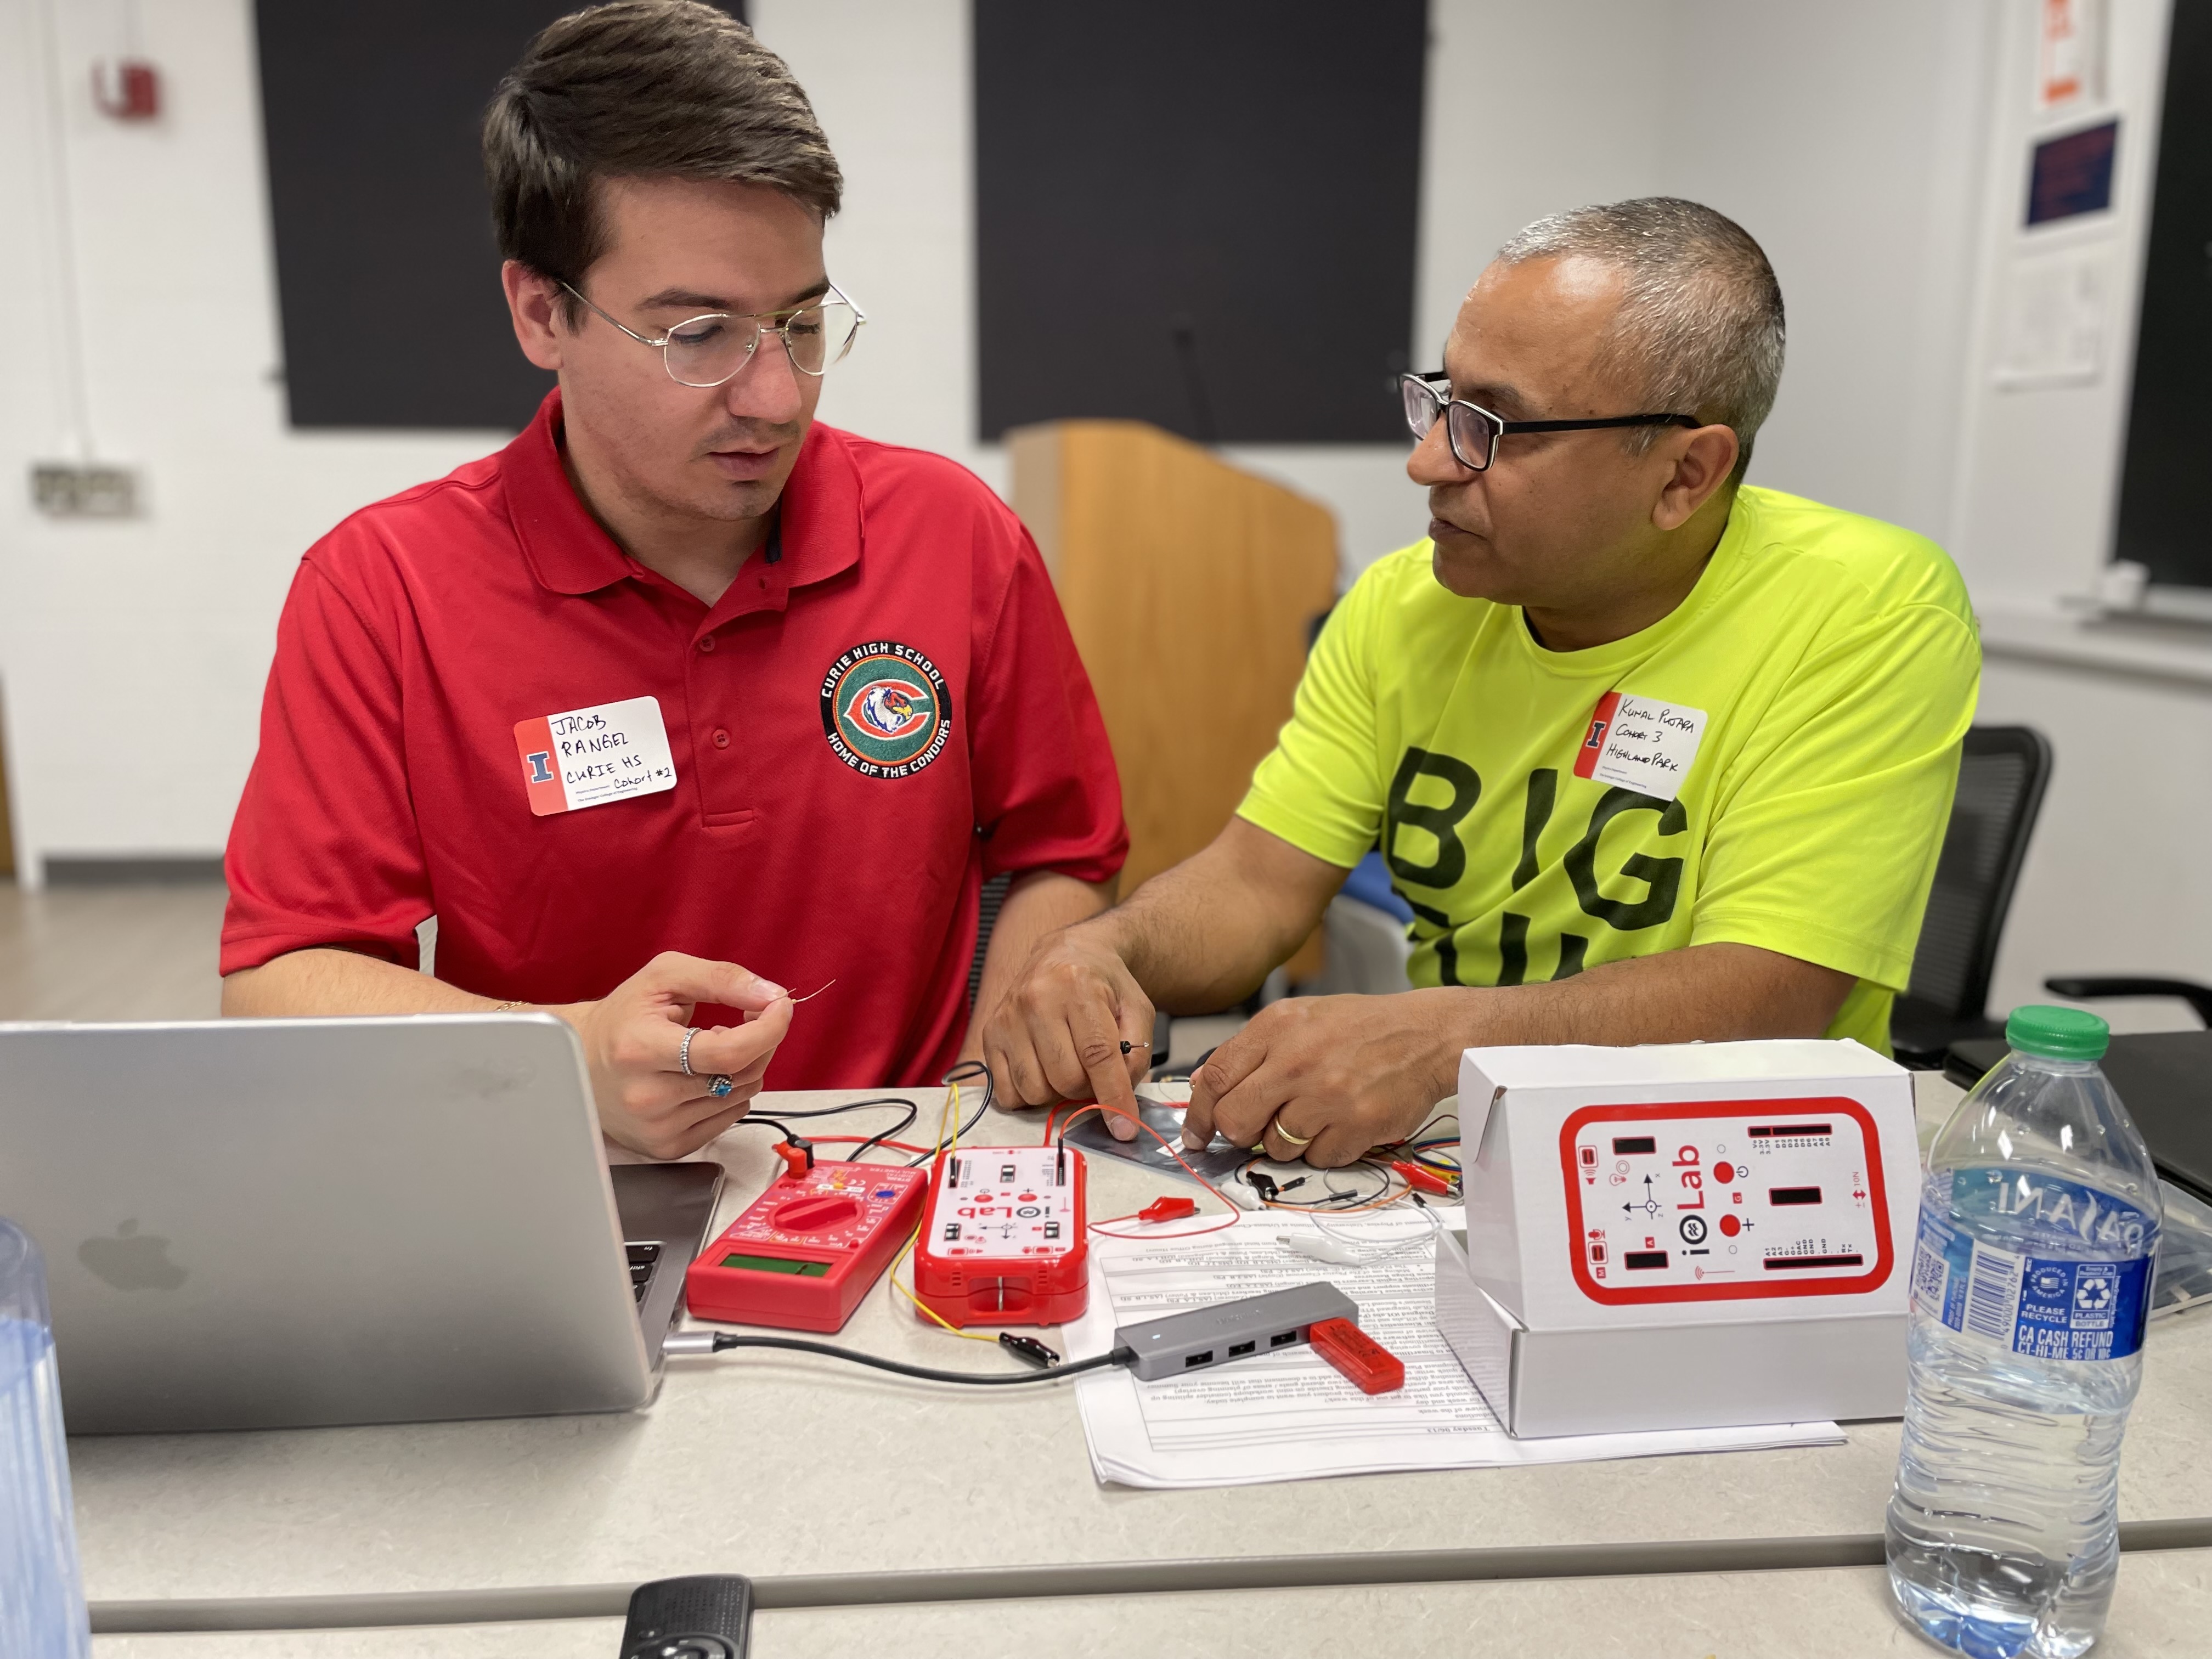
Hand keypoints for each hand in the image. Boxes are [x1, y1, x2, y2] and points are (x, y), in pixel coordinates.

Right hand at [557, 952, 793, 1159]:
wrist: (580, 1059)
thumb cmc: (624, 1016)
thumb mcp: (666, 977)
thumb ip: (722, 979)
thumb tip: (771, 995)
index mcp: (641, 1049)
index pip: (727, 1052)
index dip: (767, 1028)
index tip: (780, 1006)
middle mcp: (647, 1096)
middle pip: (740, 1074)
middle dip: (761, 1040)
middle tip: (745, 1018)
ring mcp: (657, 1128)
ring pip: (742, 1095)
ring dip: (744, 1065)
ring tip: (709, 1046)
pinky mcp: (667, 1147)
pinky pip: (730, 1116)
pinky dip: (731, 1090)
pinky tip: (702, 1073)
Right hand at [981, 924, 1153, 1139]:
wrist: (1063, 953)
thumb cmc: (1102, 983)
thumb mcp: (1136, 1008)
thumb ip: (1136, 1052)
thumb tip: (1122, 1098)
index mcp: (1078, 987)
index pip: (1097, 1056)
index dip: (1113, 1098)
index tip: (1125, 1129)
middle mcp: (1036, 1000)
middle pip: (1066, 1078)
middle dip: (1087, 1089)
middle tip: (1093, 1072)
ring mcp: (1008, 1017)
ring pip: (1035, 1090)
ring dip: (1057, 1093)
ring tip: (1067, 1067)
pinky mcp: (990, 1034)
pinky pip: (1007, 1093)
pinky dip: (1029, 1095)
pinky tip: (1042, 1071)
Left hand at [1180, 990, 1461, 1167]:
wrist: (1425, 1035)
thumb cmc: (1362, 1027)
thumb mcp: (1298, 1017)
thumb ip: (1249, 1049)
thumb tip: (1201, 1085)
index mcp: (1277, 1027)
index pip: (1215, 1078)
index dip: (1198, 1114)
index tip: (1197, 1134)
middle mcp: (1297, 1061)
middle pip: (1236, 1120)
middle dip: (1239, 1133)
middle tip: (1256, 1128)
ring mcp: (1327, 1096)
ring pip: (1275, 1147)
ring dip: (1286, 1141)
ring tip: (1313, 1115)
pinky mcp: (1356, 1126)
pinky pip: (1317, 1159)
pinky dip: (1323, 1149)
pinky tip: (1339, 1123)